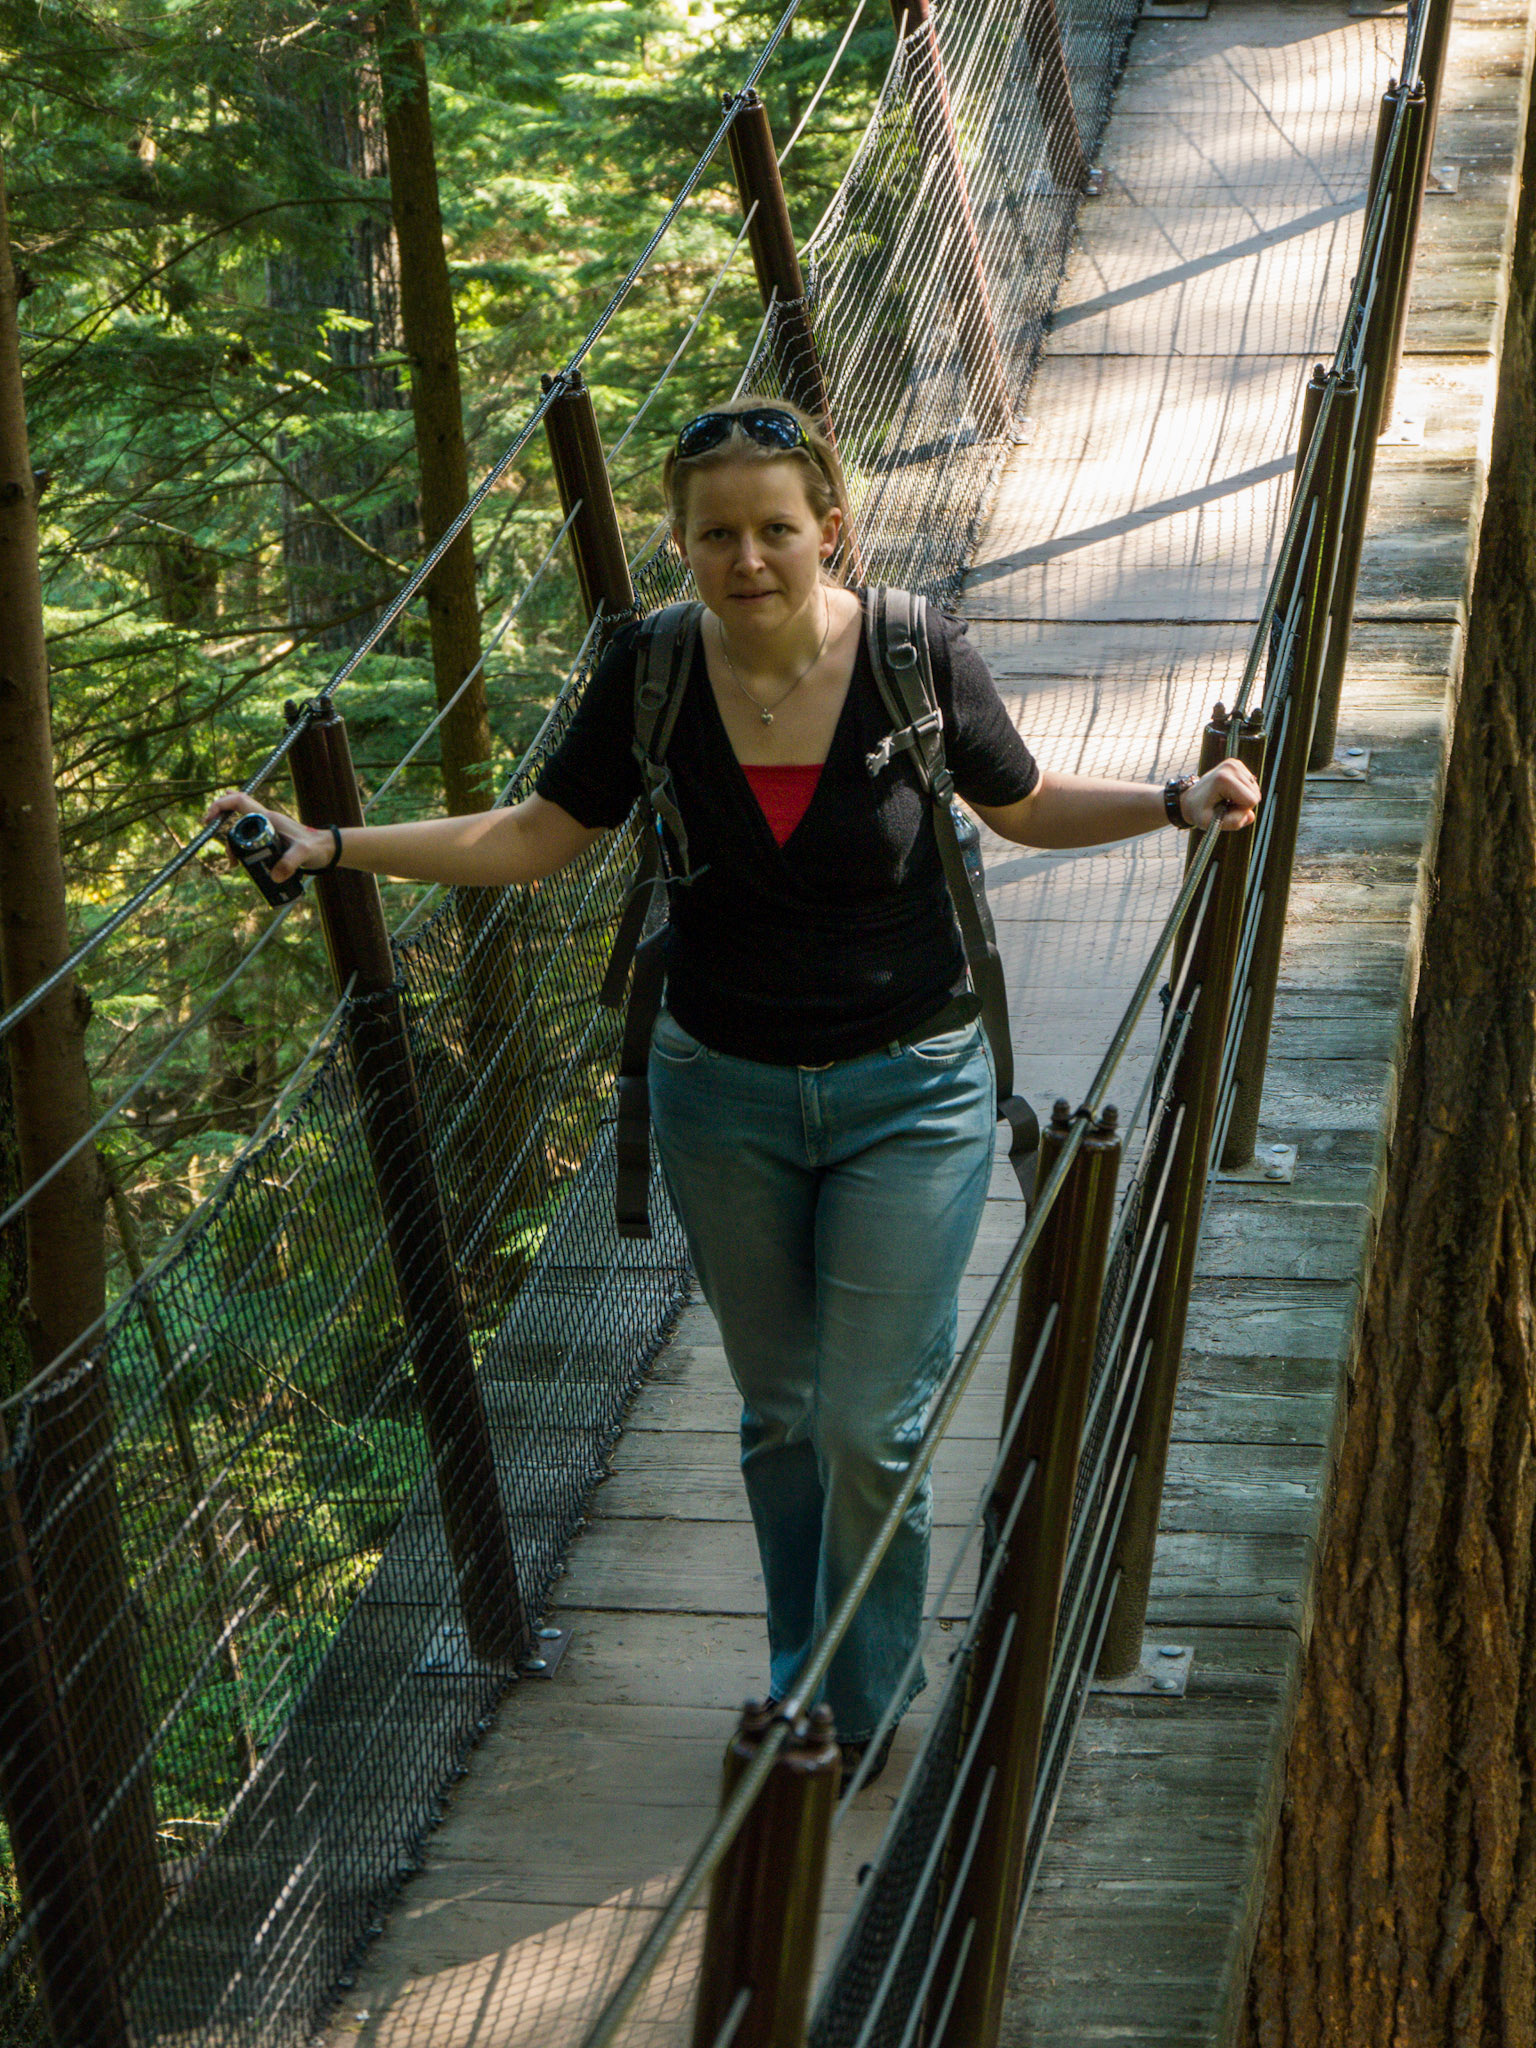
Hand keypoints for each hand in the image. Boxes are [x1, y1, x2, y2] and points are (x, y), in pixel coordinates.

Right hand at [203, 791, 332, 881]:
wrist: (327, 849)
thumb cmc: (317, 848)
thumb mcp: (304, 855)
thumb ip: (290, 863)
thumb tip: (274, 877)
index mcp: (269, 818)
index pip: (239, 801)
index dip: (220, 804)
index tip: (208, 818)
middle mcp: (265, 820)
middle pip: (235, 819)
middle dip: (225, 834)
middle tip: (230, 859)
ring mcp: (267, 829)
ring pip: (240, 831)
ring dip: (233, 845)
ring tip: (234, 864)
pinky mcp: (269, 838)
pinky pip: (248, 838)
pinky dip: (240, 848)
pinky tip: (238, 861)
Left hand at [1183, 759, 1260, 831]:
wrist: (1192, 798)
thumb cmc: (1200, 812)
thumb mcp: (1211, 823)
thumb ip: (1232, 823)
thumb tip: (1251, 816)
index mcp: (1224, 779)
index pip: (1251, 801)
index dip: (1240, 811)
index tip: (1225, 809)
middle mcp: (1231, 766)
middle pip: (1255, 795)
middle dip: (1242, 805)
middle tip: (1224, 805)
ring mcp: (1235, 764)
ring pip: (1255, 791)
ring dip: (1242, 799)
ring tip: (1225, 799)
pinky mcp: (1237, 765)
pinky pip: (1252, 786)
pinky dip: (1242, 792)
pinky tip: (1228, 793)